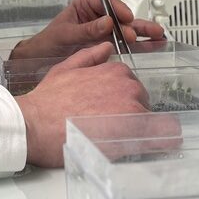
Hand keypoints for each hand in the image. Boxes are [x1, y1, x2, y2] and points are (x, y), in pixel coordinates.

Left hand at [10, 0, 164, 62]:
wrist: (40, 60)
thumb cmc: (49, 42)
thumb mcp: (65, 34)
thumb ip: (86, 29)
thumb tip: (107, 22)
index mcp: (86, 5)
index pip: (106, 2)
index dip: (118, 9)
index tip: (125, 18)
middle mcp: (99, 15)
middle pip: (120, 16)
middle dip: (134, 23)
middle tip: (145, 31)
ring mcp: (105, 30)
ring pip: (128, 29)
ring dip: (143, 33)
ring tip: (160, 36)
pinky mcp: (109, 44)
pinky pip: (126, 43)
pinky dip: (141, 44)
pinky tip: (155, 45)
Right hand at [14, 43, 149, 167]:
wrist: (36, 124)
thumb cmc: (46, 102)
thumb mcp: (66, 68)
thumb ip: (89, 57)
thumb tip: (105, 49)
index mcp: (115, 72)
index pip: (134, 87)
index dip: (124, 102)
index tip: (116, 113)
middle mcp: (127, 87)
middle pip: (144, 104)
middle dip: (132, 116)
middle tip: (113, 130)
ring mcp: (132, 109)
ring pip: (152, 121)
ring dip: (142, 131)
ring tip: (122, 142)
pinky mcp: (133, 132)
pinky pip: (162, 137)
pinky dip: (160, 143)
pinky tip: (151, 148)